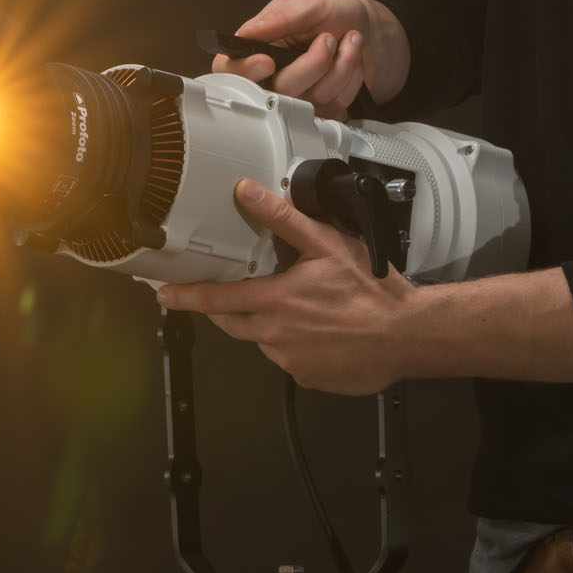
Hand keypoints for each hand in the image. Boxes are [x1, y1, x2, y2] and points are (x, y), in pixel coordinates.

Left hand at [155, 179, 418, 395]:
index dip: (185, 297)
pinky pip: (290, 361)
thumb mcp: (327, 244)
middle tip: (233, 296)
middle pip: (232, 323)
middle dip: (225, 310)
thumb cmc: (372, 291)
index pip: (215, 299)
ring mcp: (291, 361)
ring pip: (262, 342)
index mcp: (275, 302)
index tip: (164, 295)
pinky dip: (295, 346)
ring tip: (301, 311)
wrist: (408, 335)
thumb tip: (248, 193)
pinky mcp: (308, 379)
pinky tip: (320, 332)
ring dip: (268, 326)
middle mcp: (275, 336)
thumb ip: (282, 219)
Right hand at [212, 0, 408, 119]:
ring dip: (340, 66)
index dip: (244, 72)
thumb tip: (247, 32)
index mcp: (260, 46)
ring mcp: (299, 96)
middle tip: (328, 39)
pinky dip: (350, 80)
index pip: (231, 70)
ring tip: (348, 42)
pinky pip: (334, 107)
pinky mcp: (322, 109)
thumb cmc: (337, 14)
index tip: (266, 62)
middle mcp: (275, 75)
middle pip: (278, 90)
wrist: (372, 29)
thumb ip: (279, 18)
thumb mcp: (310, 3)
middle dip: (313, 63)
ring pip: (311, 99)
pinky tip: (351, 63)